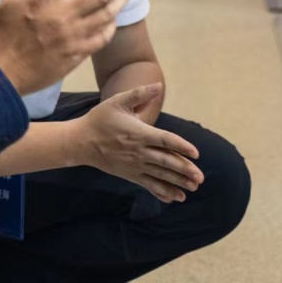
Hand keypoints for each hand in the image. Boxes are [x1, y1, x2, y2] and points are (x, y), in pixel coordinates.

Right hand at [77, 84, 202, 203]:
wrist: (81, 142)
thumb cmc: (100, 119)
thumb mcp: (118, 101)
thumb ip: (140, 94)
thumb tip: (158, 85)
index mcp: (139, 133)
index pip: (165, 141)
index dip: (181, 147)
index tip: (196, 153)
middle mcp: (139, 152)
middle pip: (166, 162)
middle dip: (184, 170)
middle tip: (200, 177)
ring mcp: (134, 165)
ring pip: (159, 175)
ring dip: (177, 183)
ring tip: (193, 189)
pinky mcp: (129, 174)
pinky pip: (148, 184)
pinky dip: (161, 192)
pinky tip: (174, 197)